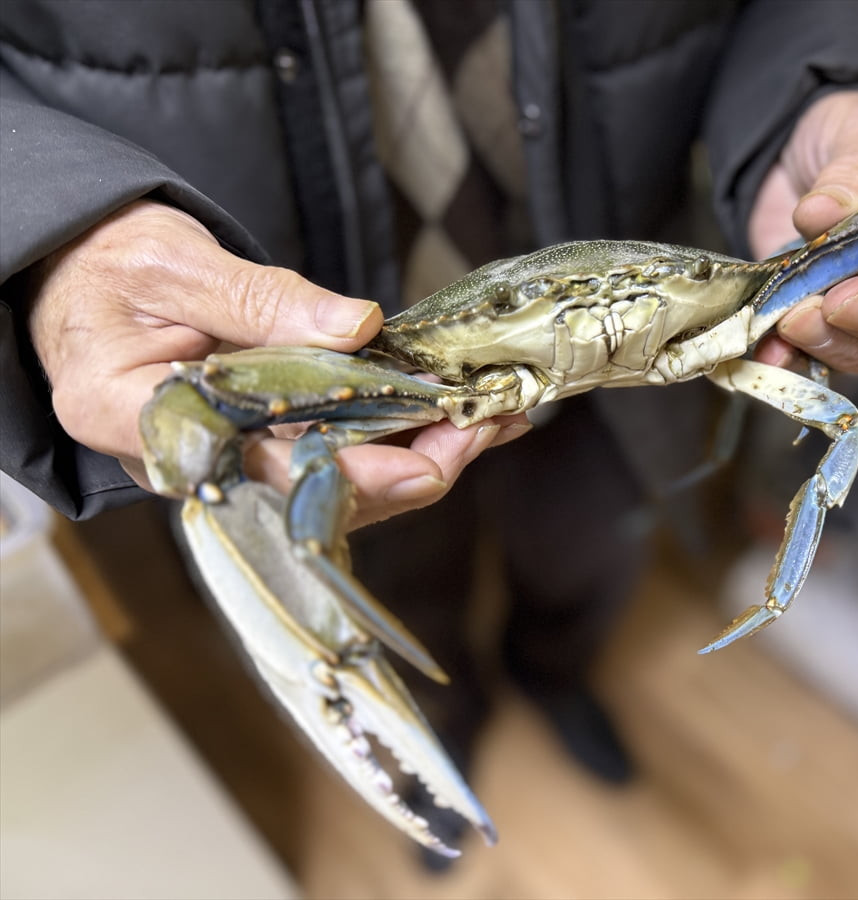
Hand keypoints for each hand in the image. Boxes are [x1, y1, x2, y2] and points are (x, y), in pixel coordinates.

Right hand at [28, 200, 527, 526]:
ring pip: (342, 478)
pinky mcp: (268, 440)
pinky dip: (403, 429)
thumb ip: (260, 300)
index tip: (427, 460)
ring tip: (499, 417)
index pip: (262, 471)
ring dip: (426, 450)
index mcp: (146, 424)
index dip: (352, 475)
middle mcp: (199, 461)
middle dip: (415, 465)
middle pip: (319, 491)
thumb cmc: (105, 269)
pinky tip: (463, 411)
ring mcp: (237, 457)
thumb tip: (357, 327)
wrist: (79, 277)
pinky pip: (342, 448)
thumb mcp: (173, 265)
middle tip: (488, 426)